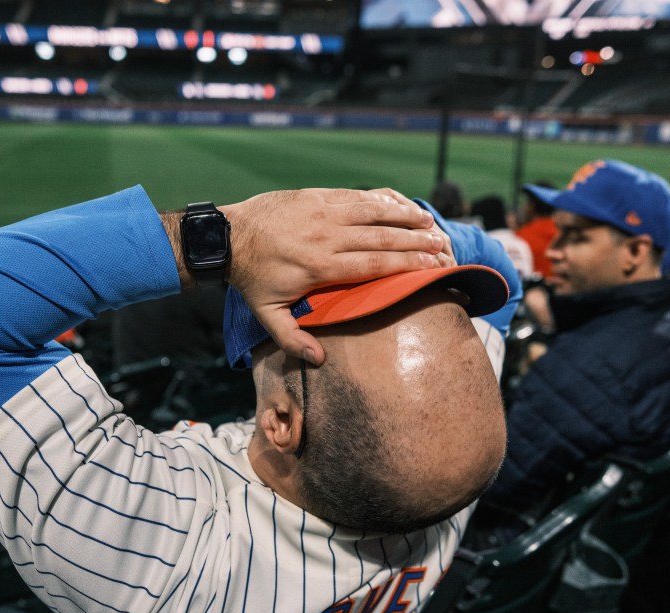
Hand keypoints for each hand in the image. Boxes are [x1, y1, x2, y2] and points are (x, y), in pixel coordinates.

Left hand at [221, 188, 445, 364]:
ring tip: (429, 224)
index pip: (374, 265)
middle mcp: (327, 236)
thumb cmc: (251, 279)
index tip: (432, 266)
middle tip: (442, 246)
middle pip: (382, 239)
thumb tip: (319, 359)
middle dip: (415, 243)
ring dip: (404, 217)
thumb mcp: (267, 315)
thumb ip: (292, 338)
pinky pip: (355, 196)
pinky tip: (399, 204)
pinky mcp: (316, 196)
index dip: (407, 265)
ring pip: (373, 213)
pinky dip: (381, 200)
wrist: (227, 237)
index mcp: (321, 267)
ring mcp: (322, 212)